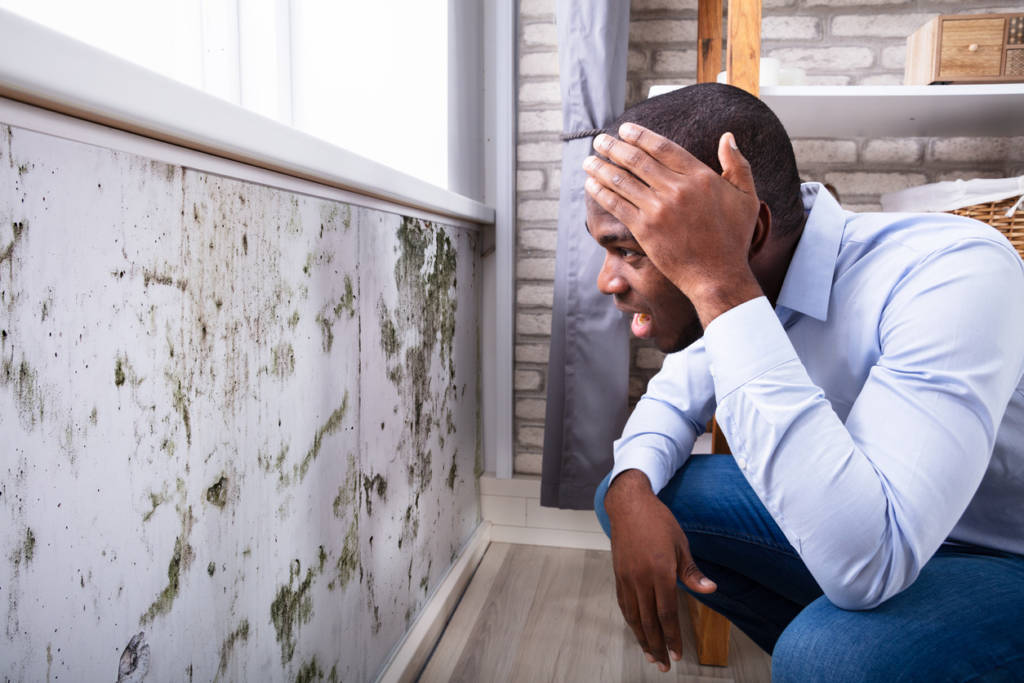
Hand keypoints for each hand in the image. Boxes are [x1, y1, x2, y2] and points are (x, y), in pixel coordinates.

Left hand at [583, 124, 765, 326]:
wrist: (718, 276)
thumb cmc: (733, 239)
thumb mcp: (747, 198)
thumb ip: (738, 165)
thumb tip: (727, 137)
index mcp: (700, 176)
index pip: (663, 147)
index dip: (640, 135)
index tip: (625, 128)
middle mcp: (677, 189)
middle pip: (637, 160)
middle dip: (614, 146)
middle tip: (600, 139)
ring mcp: (659, 209)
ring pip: (623, 180)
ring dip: (601, 167)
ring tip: (589, 160)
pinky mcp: (645, 230)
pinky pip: (617, 205)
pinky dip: (601, 192)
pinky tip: (591, 184)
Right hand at [605, 470, 716, 671]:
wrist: (629, 505)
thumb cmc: (658, 522)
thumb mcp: (681, 544)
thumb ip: (692, 572)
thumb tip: (710, 589)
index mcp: (660, 571)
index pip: (667, 613)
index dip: (672, 636)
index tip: (678, 654)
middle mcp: (641, 578)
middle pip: (648, 620)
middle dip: (657, 645)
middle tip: (664, 666)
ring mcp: (627, 577)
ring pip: (633, 616)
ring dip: (642, 638)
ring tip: (650, 656)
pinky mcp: (619, 574)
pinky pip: (624, 604)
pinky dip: (631, 621)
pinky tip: (636, 630)